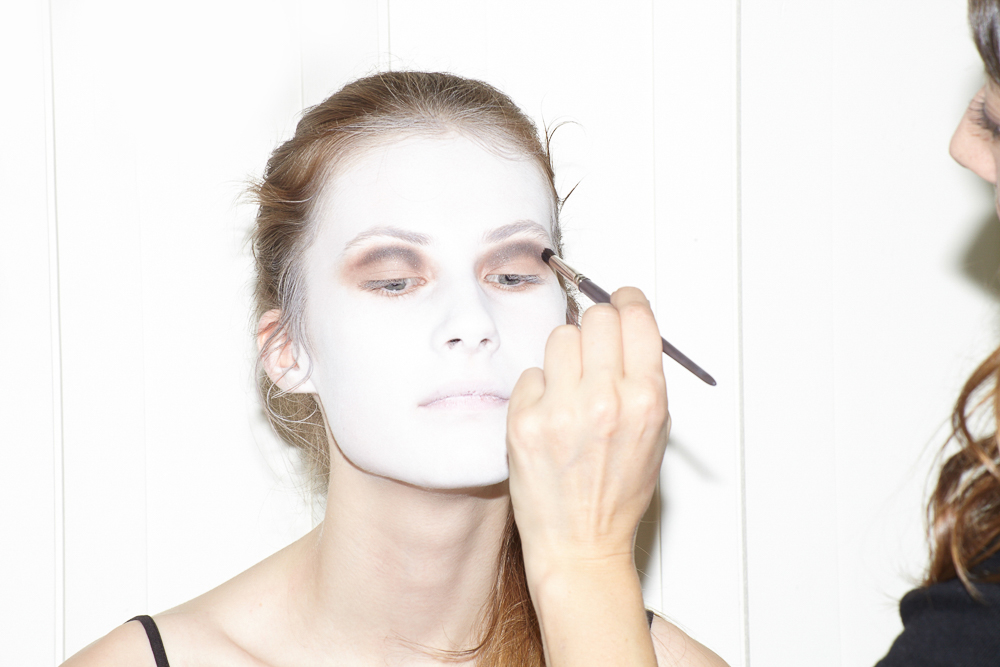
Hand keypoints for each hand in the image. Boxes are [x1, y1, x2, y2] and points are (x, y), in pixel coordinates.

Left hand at [506, 286, 669, 581]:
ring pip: (559, 337)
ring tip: (569, 387)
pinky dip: (538, 389)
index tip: (620, 300)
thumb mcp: (654, 432)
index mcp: (645, 400)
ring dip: (565, 356)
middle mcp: (605, 400)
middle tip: (593, 346)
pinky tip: (548, 415)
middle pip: (595, 317)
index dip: (627, 302)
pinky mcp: (523, 421)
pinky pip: (530, 374)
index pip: (635, 317)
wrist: (581, 544)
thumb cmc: (617, 494)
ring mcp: (560, 410)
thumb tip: (627, 325)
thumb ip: (642, 377)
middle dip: (596, 326)